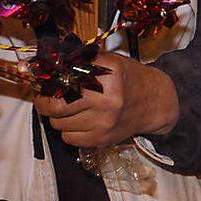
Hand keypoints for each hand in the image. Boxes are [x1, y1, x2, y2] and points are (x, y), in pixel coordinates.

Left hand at [35, 54, 177, 146]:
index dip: (46, 84)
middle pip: (55, 106)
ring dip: (60, 118)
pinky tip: (82, 122)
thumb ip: (80, 61)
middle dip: (46, 104)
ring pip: (58, 124)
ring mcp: (103, 121)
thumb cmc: (128, 79)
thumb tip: (47, 65)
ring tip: (74, 110)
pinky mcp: (102, 138)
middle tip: (48, 100)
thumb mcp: (109, 61)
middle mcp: (105, 98)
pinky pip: (69, 138)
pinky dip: (70, 132)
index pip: (61, 80)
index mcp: (105, 73)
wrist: (156, 102)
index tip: (44, 85)